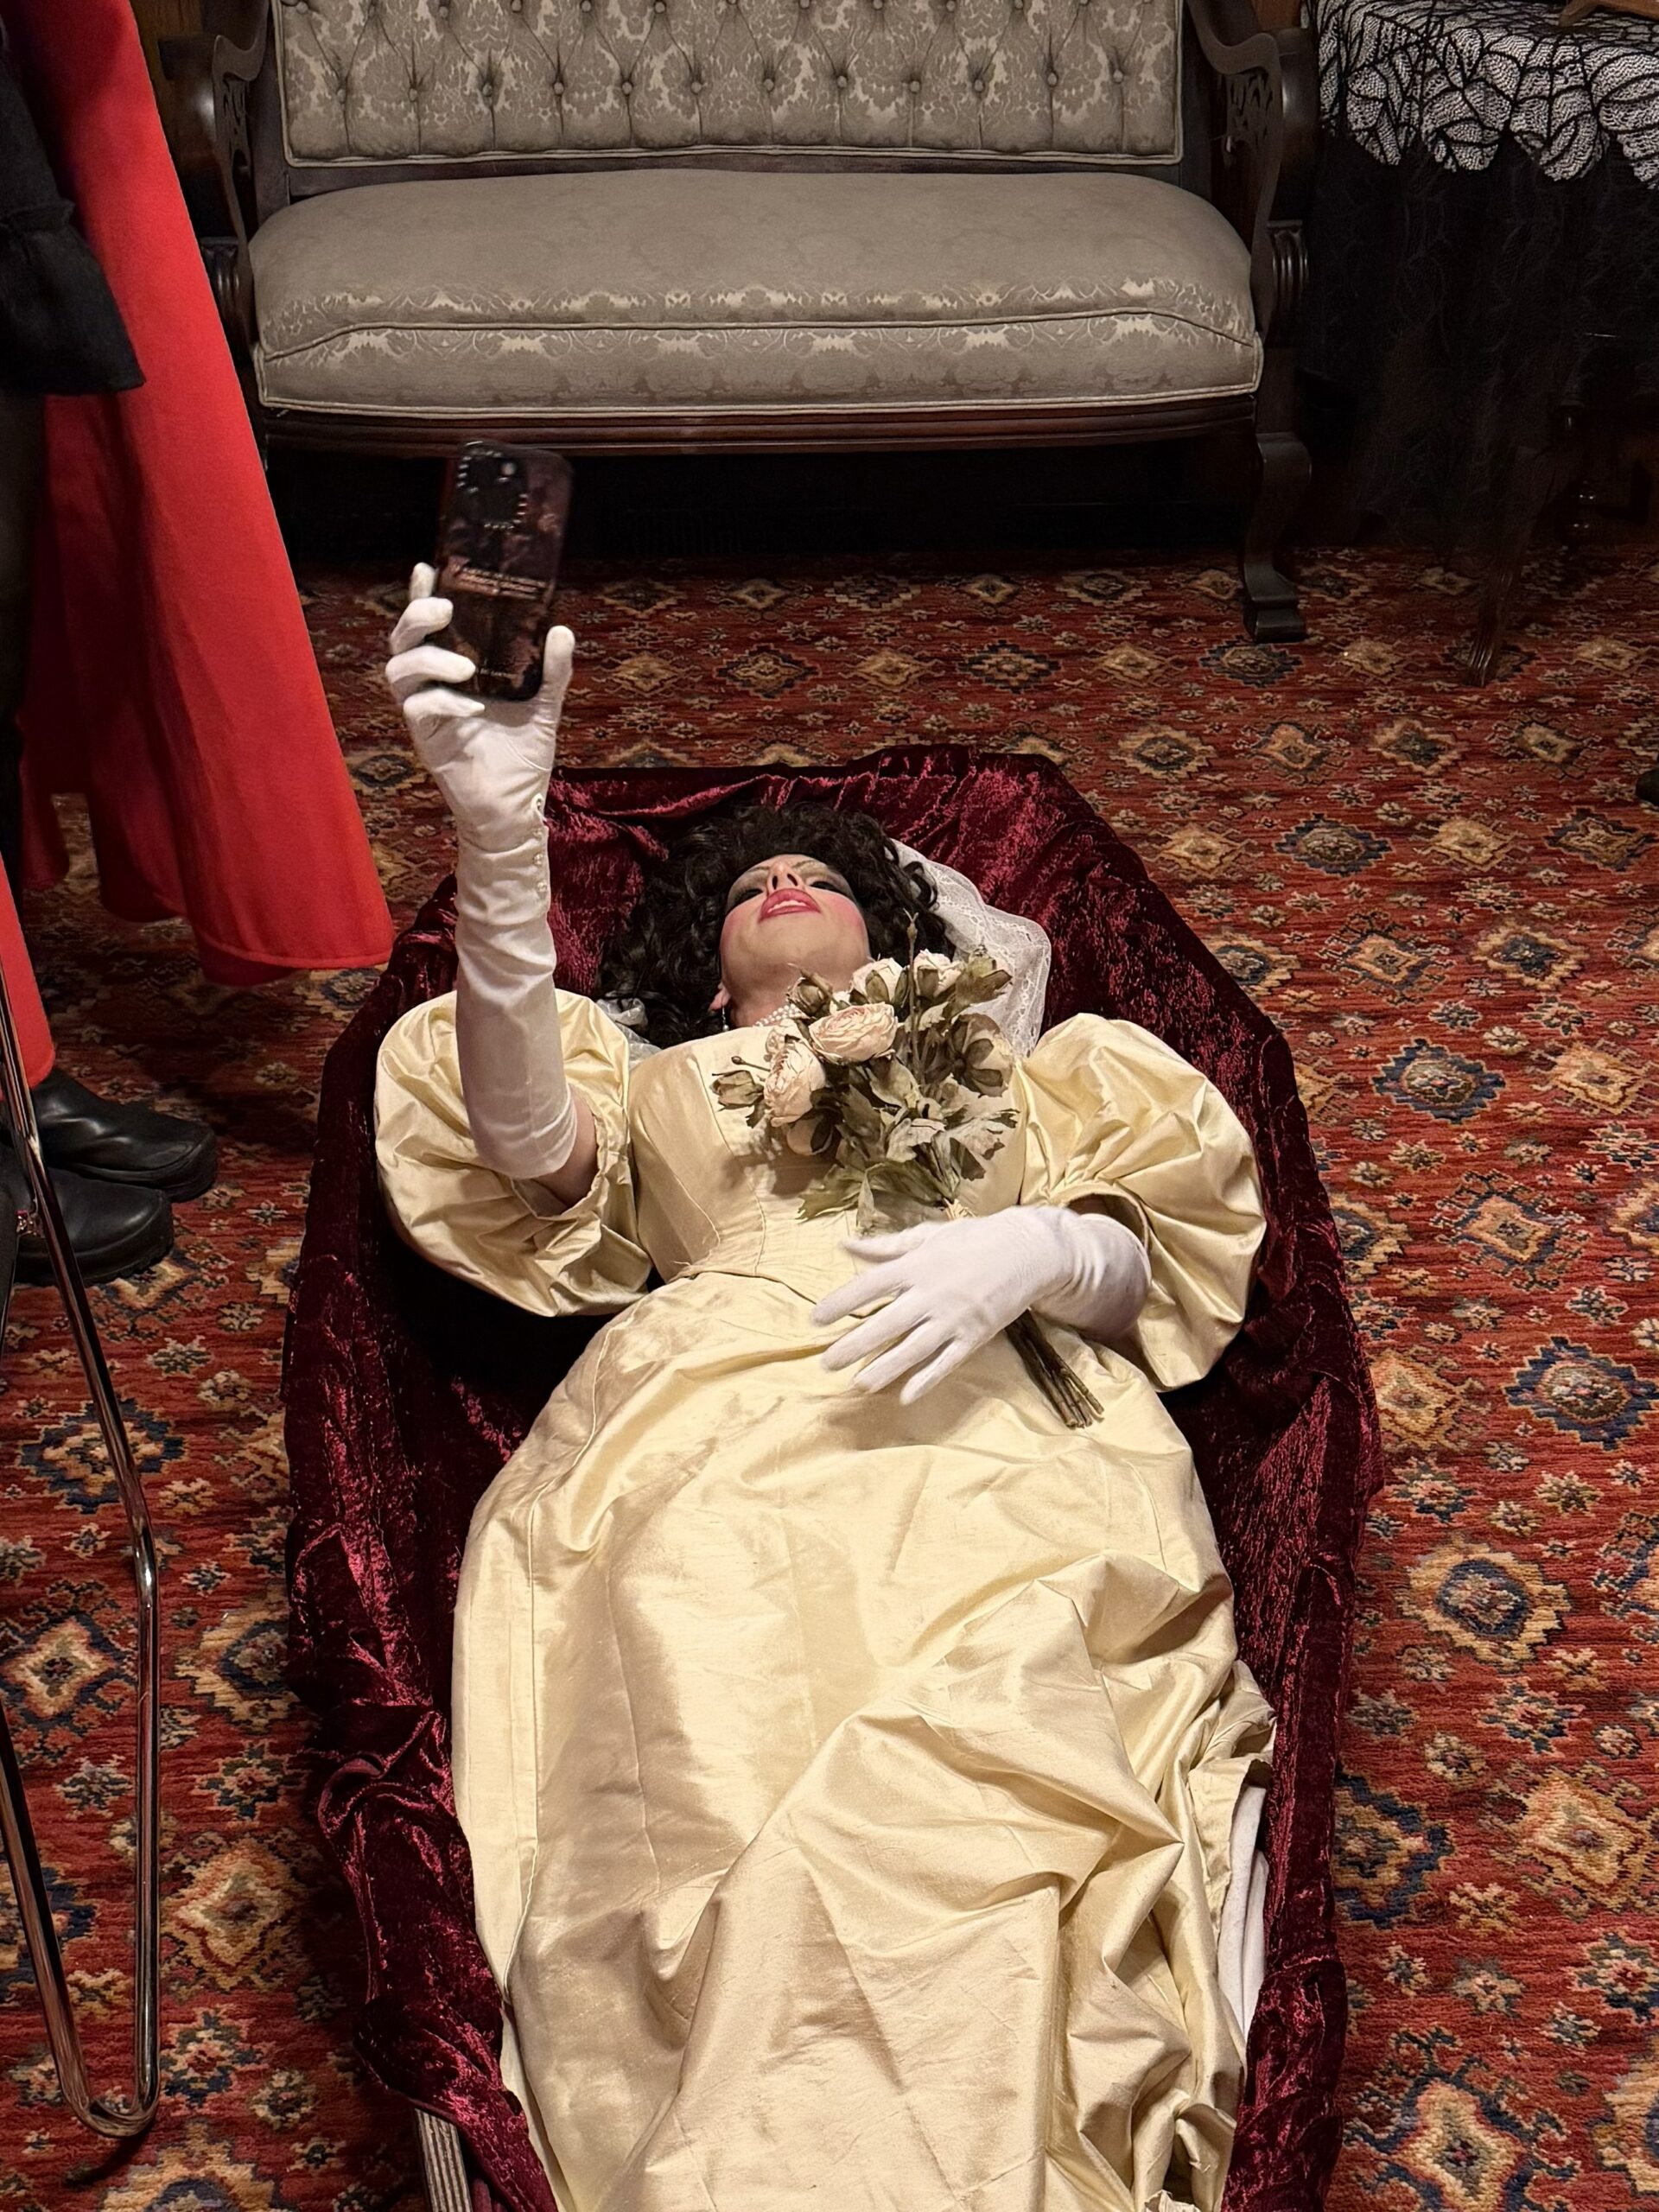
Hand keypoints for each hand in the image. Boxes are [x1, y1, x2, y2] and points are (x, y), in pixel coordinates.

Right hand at [385, 561, 573, 848]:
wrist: (517, 809)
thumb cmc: (523, 759)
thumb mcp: (544, 707)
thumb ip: (552, 671)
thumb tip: (561, 629)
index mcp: (454, 672)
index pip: (430, 628)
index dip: (420, 595)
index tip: (427, 567)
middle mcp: (433, 687)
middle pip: (401, 640)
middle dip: (416, 617)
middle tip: (446, 609)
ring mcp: (424, 713)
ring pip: (398, 671)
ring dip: (429, 659)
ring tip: (465, 666)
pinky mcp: (425, 741)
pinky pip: (417, 710)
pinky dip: (443, 702)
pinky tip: (472, 708)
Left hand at [811, 1205, 1149, 1404]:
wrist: (1027, 1251)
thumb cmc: (973, 1239)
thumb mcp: (928, 1235)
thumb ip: (885, 1246)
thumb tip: (844, 1245)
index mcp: (917, 1265)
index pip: (869, 1286)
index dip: (840, 1304)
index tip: (815, 1320)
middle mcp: (931, 1294)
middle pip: (885, 1324)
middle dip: (853, 1345)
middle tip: (826, 1363)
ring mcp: (954, 1318)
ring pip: (912, 1349)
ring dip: (883, 1368)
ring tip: (857, 1384)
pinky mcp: (974, 1336)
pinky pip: (946, 1363)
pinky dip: (926, 1380)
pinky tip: (904, 1396)